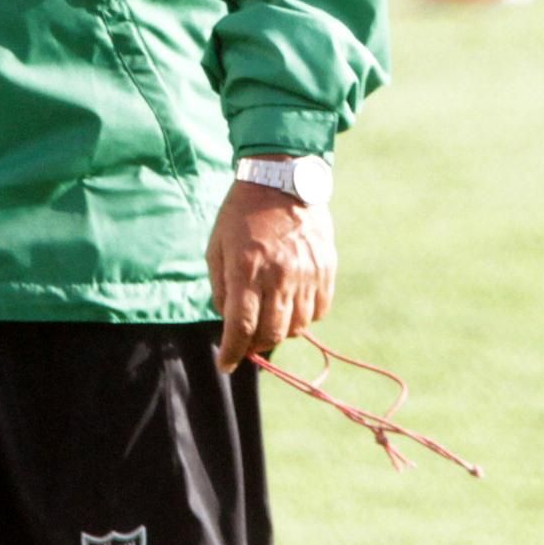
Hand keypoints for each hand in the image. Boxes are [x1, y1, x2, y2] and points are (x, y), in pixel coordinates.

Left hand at [205, 172, 336, 372]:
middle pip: (272, 333)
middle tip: (246, 342)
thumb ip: (220, 288)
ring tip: (268, 322)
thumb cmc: (240, 214)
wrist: (282, 180)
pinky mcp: (326, 269)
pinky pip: (319, 311)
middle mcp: (279, 275)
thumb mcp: (217, 247)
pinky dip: (304, 318)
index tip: (226, 364)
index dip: (232, 352)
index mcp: (247, 269)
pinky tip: (290, 308)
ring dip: (280, 332)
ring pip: (297, 327)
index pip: (241, 327)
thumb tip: (227, 322)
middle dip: (255, 345)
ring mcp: (307, 274)